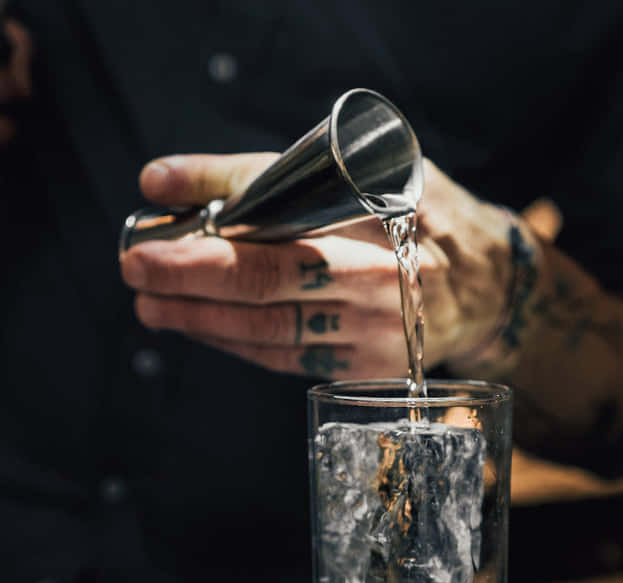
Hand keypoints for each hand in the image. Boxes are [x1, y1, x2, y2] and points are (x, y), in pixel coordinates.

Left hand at [120, 152, 514, 378]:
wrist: (485, 290)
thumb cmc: (423, 218)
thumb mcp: (371, 172)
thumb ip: (270, 172)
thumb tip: (164, 180)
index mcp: (384, 226)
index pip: (281, 226)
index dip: (211, 230)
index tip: (153, 221)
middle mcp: (378, 285)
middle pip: (268, 285)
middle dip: (191, 280)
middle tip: (136, 268)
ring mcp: (373, 336)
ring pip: (270, 332)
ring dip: (202, 320)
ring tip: (152, 304)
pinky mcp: (365, 371)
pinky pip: (287, 360)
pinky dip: (237, 344)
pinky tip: (201, 327)